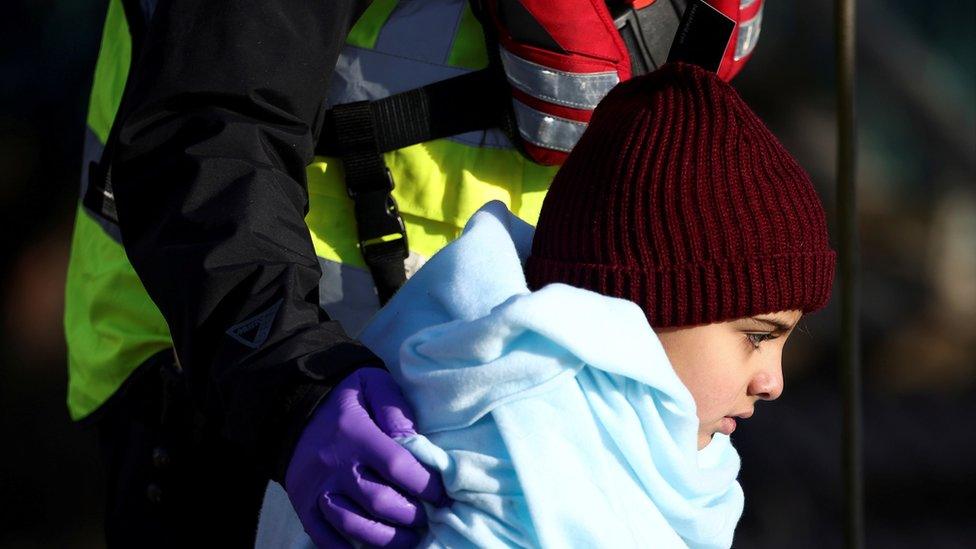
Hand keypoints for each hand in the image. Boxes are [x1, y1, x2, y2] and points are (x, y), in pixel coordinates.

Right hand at [285, 368, 446, 547]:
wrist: (294, 409)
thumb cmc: (345, 399)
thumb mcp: (372, 385)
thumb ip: (395, 408)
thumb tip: (415, 441)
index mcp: (357, 434)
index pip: (397, 466)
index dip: (425, 485)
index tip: (442, 495)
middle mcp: (336, 465)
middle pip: (378, 501)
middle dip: (410, 516)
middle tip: (427, 519)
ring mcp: (317, 488)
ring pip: (352, 524)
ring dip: (386, 539)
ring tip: (407, 538)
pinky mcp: (302, 503)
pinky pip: (322, 536)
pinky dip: (345, 548)